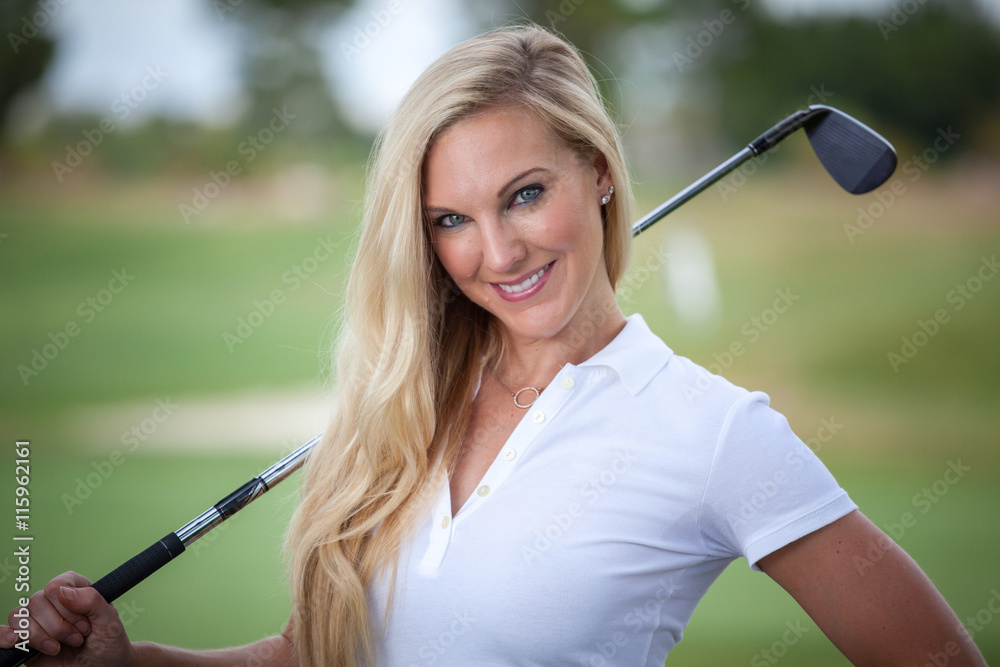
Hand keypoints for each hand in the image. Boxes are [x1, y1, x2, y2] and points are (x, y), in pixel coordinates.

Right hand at [1, 571, 132, 666]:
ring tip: (59, 649)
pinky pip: (4, 633)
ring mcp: (38, 622)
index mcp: (74, 589)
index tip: (85, 625)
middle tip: (77, 639)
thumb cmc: (108, 643)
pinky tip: (17, 641)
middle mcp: (53, 603)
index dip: (68, 608)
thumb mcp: (109, 621)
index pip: (56, 586)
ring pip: (20, 617)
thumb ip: (92, 601)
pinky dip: (6, 636)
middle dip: (58, 626)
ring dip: (40, 636)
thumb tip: (63, 591)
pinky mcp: (26, 642)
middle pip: (37, 602)